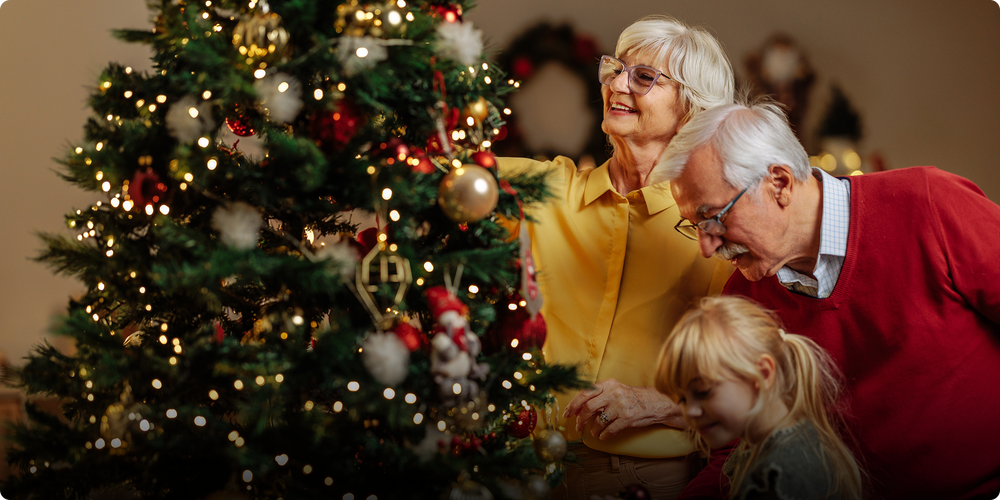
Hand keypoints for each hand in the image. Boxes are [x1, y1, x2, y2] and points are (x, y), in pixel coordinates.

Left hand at [563, 378, 685, 439]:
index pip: (585, 393)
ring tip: (594, 432)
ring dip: (593, 430)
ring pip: (598, 421)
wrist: (654, 403)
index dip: (573, 404)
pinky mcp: (627, 418)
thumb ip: (598, 396)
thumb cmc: (631, 397)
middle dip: (580, 419)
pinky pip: (609, 430)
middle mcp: (614, 393)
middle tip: (578, 426)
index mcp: (608, 384)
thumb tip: (578, 407)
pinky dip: (604, 435)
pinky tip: (603, 436)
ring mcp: (621, 406)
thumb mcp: (615, 390)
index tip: (567, 413)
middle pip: (588, 408)